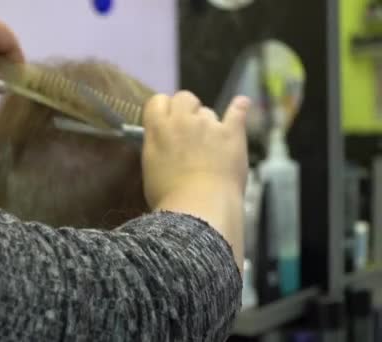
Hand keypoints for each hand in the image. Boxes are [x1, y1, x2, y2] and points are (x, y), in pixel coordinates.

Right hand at [142, 92, 249, 208]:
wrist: (199, 206)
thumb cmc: (167, 195)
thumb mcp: (149, 166)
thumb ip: (156, 144)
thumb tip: (163, 138)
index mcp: (158, 128)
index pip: (158, 100)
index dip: (163, 110)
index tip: (165, 122)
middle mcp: (183, 119)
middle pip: (184, 97)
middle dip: (186, 110)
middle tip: (188, 131)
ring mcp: (209, 124)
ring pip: (208, 111)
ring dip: (208, 122)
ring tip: (210, 143)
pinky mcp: (232, 133)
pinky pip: (237, 112)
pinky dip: (240, 108)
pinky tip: (242, 104)